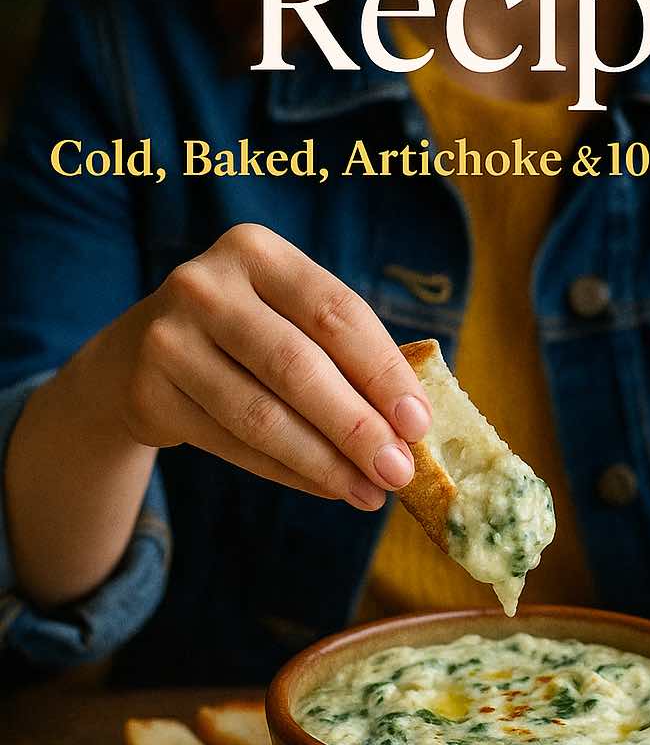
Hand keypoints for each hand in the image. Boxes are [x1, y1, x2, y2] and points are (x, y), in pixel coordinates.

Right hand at [90, 223, 431, 510]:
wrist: (135, 357)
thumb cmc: (243, 336)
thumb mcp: (286, 316)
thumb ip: (343, 354)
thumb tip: (412, 426)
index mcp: (256, 251)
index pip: (336, 313)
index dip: (383, 371)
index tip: (419, 423)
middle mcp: (206, 286)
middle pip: (298, 367)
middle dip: (357, 428)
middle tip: (398, 472)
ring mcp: (169, 339)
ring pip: (262, 415)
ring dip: (325, 463)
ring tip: (369, 493)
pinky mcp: (150, 393)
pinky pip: (233, 445)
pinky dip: (289, 473)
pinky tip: (327, 488)